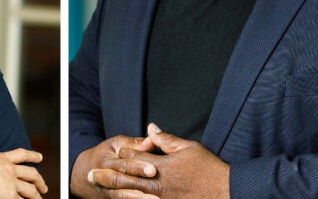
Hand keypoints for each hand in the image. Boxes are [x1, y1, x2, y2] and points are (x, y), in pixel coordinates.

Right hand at [0, 148, 47, 198]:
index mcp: (1, 159)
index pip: (21, 155)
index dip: (32, 156)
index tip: (39, 157)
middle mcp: (10, 170)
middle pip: (31, 174)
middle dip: (39, 181)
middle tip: (43, 186)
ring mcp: (11, 184)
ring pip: (30, 190)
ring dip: (37, 196)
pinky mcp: (10, 196)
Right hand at [70, 135, 158, 197]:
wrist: (83, 173)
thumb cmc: (105, 155)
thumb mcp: (116, 144)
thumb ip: (134, 143)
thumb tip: (152, 141)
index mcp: (106, 162)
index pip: (122, 165)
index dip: (137, 167)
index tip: (153, 170)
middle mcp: (104, 179)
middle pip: (120, 183)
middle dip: (138, 185)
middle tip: (156, 190)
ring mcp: (106, 192)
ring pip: (121, 196)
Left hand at [89, 123, 229, 198]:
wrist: (227, 192)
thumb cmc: (209, 169)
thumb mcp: (189, 148)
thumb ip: (166, 139)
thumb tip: (150, 126)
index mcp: (161, 167)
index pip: (134, 160)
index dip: (122, 156)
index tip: (113, 154)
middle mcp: (158, 185)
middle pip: (127, 180)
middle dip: (108, 177)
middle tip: (90, 175)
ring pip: (133, 196)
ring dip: (116, 192)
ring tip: (101, 189)